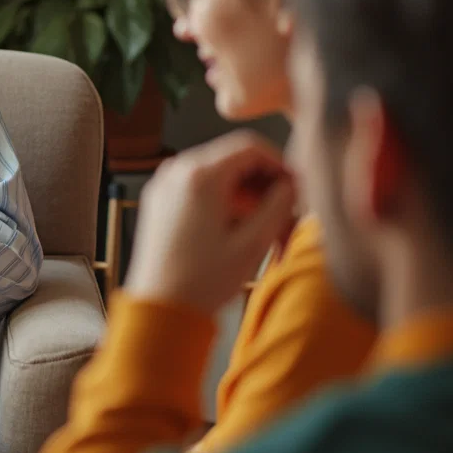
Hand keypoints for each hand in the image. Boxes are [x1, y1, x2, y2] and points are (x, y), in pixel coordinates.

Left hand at [122, 132, 296, 315]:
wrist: (159, 307)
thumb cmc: (202, 280)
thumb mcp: (253, 242)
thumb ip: (278, 204)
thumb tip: (290, 184)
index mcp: (200, 176)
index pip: (250, 146)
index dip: (280, 162)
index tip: (295, 184)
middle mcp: (176, 171)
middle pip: (231, 156)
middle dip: (261, 179)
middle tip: (283, 207)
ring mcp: (163, 184)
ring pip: (215, 170)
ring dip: (242, 189)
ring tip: (260, 222)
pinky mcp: (158, 199)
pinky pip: (196, 184)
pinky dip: (220, 196)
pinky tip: (234, 224)